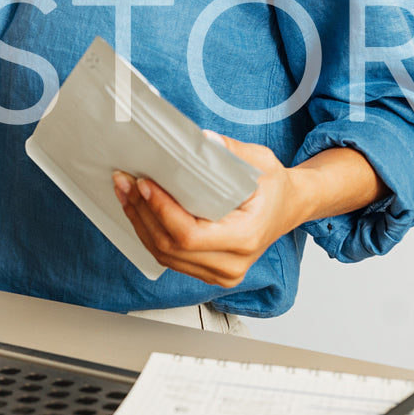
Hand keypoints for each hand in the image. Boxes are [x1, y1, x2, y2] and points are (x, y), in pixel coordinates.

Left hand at [111, 131, 305, 289]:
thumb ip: (231, 150)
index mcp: (246, 237)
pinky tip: (137, 209)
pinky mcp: (208, 271)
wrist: (288, 208)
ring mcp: (220, 274)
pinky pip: (170, 257)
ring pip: (165, 255)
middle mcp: (232, 264)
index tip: (144, 184)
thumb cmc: (275, 187)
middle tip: (125, 181)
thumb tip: (200, 140)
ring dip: (139, 223)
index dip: (161, 211)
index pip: (189, 235)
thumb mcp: (261, 161)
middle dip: (141, 212)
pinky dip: (149, 233)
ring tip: (124, 192)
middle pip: (170, 247)